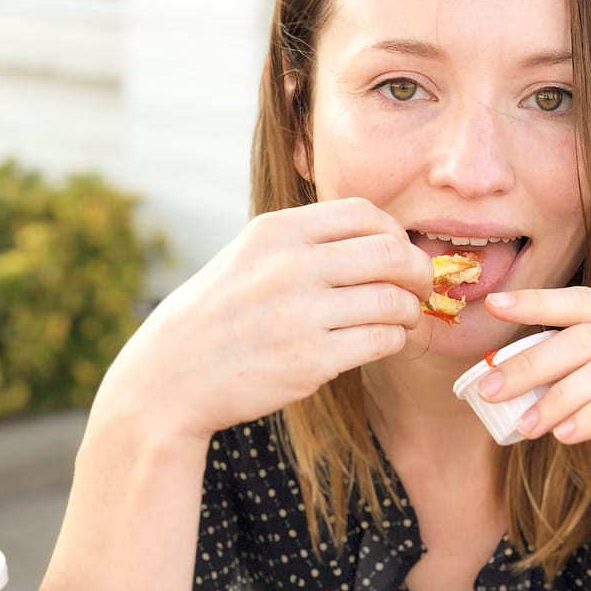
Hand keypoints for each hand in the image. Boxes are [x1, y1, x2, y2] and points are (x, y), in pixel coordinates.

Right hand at [93, 198, 431, 442]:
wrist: (170, 377)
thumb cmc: (217, 317)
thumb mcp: (249, 256)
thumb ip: (303, 243)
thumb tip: (378, 239)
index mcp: (276, 231)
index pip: (365, 213)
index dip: (395, 234)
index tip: (398, 254)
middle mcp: (291, 266)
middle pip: (392, 254)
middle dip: (418, 271)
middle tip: (420, 287)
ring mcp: (302, 314)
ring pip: (393, 301)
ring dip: (408, 311)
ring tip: (399, 320)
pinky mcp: (311, 361)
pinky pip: (380, 341)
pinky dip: (393, 341)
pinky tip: (382, 342)